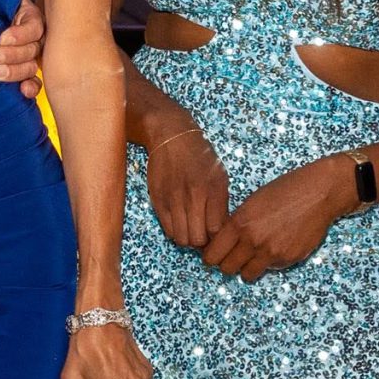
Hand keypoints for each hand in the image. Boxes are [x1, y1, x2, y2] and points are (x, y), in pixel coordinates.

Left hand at [0, 0, 45, 98]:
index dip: (21, 33)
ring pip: (31, 66)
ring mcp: (27, 56)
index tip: (2, 37)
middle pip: (33, 49)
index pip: (34, 27)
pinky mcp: (20, 72)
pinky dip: (29, 88)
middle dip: (13, 55)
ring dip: (17, 72)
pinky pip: (32, 82)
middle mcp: (32, 37)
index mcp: (29, 16)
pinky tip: (22, 93)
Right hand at [144, 118, 230, 249]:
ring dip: (188, 239)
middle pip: (198, 239)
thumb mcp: (220, 175)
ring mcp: (173, 199)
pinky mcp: (157, 200)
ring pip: (181, 238)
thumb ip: (221, 203)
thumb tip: (219, 229)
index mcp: (213, 189)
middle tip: (204, 235)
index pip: (217, 230)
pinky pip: (168, 229)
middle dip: (203, 242)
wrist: (171, 136)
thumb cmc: (200, 156)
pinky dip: (176, 232)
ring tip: (192, 229)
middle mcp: (192, 196)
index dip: (218, 238)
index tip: (218, 235)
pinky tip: (181, 223)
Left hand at [201, 157, 354, 281]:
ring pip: (246, 275)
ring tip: (251, 256)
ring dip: (245, 268)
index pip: (212, 254)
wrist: (317, 194)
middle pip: (226, 269)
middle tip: (231, 257)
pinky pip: (270, 269)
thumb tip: (222, 242)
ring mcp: (272, 252)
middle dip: (226, 264)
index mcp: (239, 223)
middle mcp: (253, 241)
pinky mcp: (289, 259)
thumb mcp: (251, 203)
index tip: (213, 255)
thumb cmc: (283, 192)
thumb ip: (236, 224)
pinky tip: (274, 247)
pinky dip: (268, 263)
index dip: (210, 256)